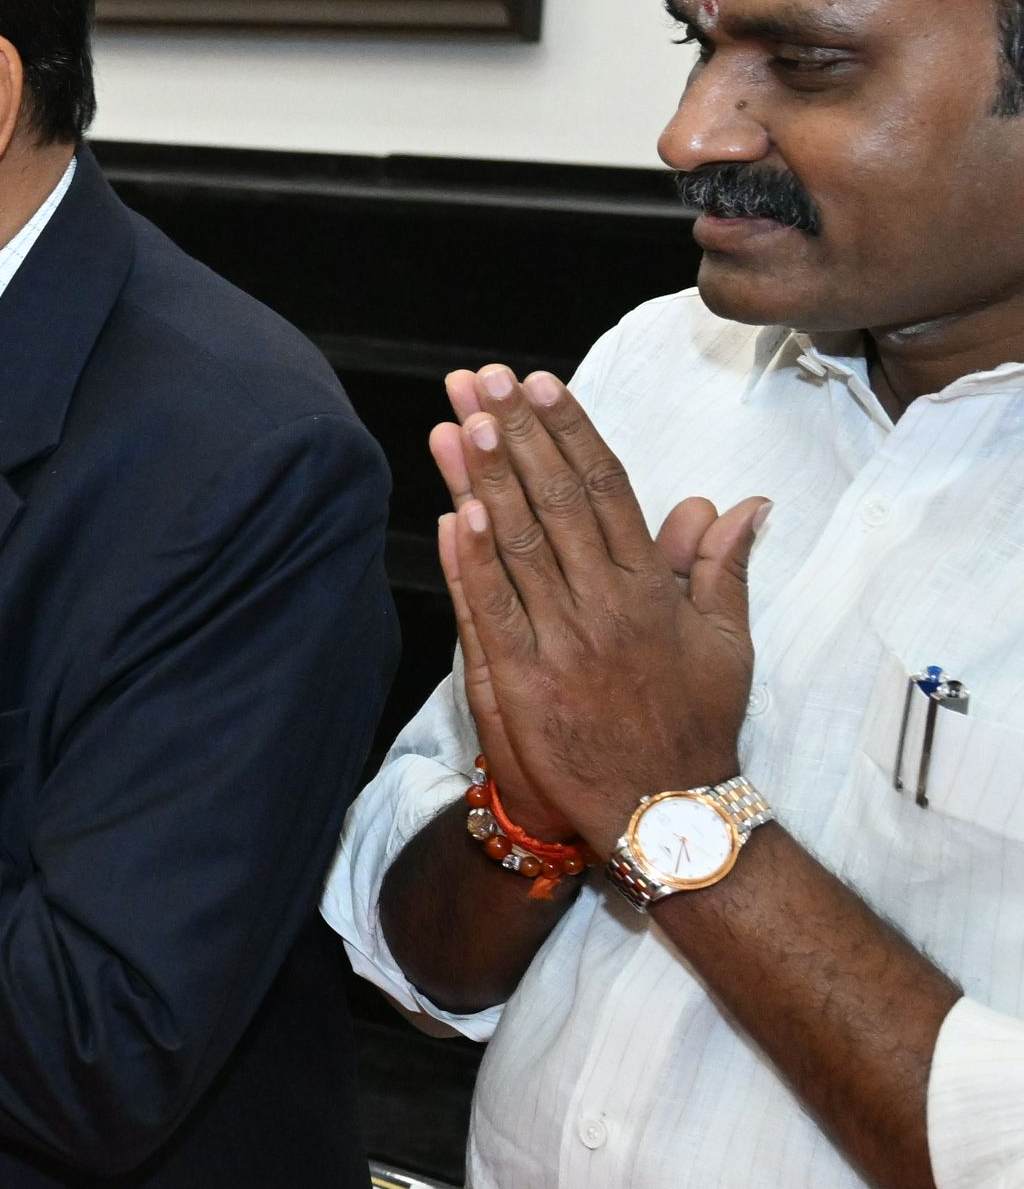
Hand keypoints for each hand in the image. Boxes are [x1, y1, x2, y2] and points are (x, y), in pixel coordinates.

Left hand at [430, 365, 762, 836]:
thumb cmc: (694, 722)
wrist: (663, 811)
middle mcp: (606, 607)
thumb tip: (738, 501)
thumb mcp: (725, 641)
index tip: (540, 384)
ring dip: (484, 479)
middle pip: (556, 502)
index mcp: (651, 590)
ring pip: (516, 545)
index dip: (571, 432)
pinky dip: (469, 561)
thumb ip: (720, 565)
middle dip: (517, 436)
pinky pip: (489, 610)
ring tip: (460, 419)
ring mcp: (560, 643)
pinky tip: (450, 512)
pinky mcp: (520, 682)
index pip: (608, 490)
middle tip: (483, 377)